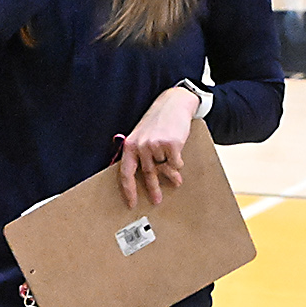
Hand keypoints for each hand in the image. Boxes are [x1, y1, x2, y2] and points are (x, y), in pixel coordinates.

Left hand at [117, 83, 198, 208]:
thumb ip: (142, 155)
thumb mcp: (143, 136)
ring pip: (164, 169)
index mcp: (130, 146)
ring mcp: (156, 145)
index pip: (126, 174)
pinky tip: (178, 154)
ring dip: (171, 174)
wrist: (174, 103)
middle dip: (153, 189)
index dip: (128, 191)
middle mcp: (141, 146)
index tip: (132, 203)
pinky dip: (179, 162)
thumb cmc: (158, 121)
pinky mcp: (171, 145)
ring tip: (176, 180)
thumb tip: (150, 178)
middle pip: (147, 174)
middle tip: (157, 200)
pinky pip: (176, 163)